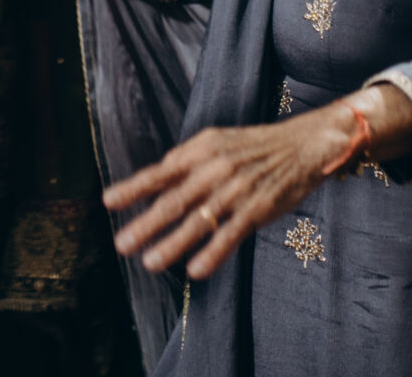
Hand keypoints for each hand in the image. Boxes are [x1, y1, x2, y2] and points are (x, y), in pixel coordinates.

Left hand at [103, 110, 347, 278]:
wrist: (303, 145)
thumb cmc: (254, 146)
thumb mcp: (217, 141)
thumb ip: (187, 159)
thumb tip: (158, 176)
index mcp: (200, 151)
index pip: (159, 173)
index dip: (133, 188)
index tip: (108, 202)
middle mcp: (214, 170)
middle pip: (173, 201)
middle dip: (145, 224)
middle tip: (121, 245)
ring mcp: (235, 191)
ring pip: (198, 222)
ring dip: (172, 244)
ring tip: (150, 263)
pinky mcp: (257, 209)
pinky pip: (230, 235)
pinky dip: (213, 253)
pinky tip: (195, 271)